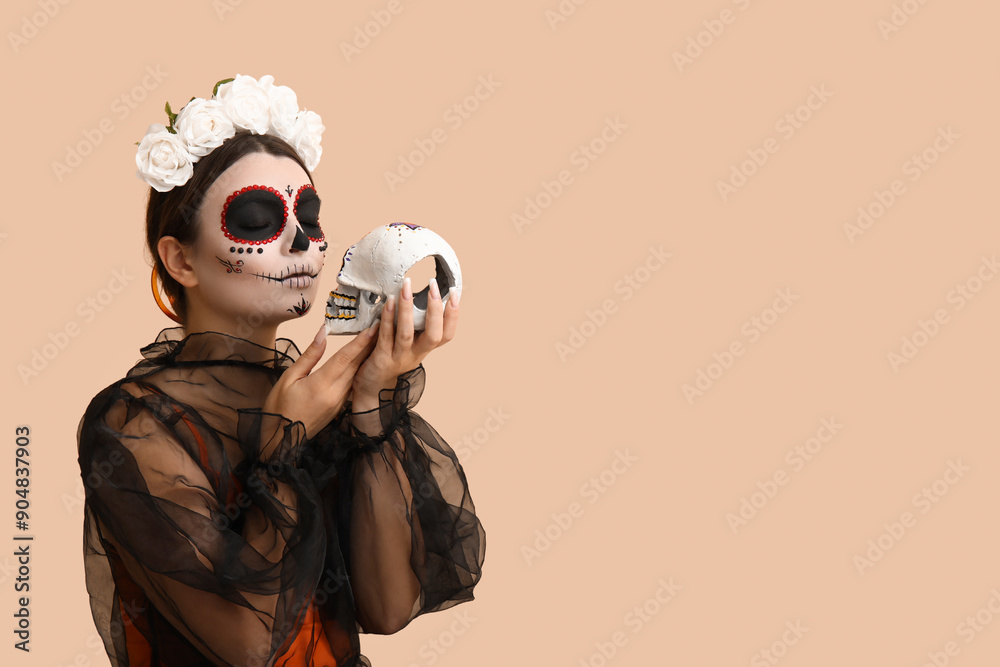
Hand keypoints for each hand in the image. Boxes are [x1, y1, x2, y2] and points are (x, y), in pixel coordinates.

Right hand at [262, 322, 379, 437]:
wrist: (282, 441)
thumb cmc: (279, 408)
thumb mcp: (288, 378)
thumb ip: (309, 356)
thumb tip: (322, 334)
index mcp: (321, 385)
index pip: (345, 358)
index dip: (360, 342)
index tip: (372, 328)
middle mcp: (335, 394)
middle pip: (356, 365)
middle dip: (369, 345)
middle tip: (380, 327)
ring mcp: (339, 402)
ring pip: (356, 375)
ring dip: (365, 357)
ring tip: (374, 339)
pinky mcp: (340, 407)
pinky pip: (351, 384)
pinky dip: (357, 370)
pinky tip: (361, 361)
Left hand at [351, 276, 460, 410]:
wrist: (371, 386)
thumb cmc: (390, 358)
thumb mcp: (409, 344)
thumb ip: (416, 326)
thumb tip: (423, 296)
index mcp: (424, 349)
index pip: (447, 335)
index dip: (453, 315)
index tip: (454, 292)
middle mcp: (416, 355)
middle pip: (433, 335)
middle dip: (435, 309)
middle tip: (433, 284)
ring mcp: (399, 358)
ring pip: (406, 334)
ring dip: (407, 309)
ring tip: (406, 286)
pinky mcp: (381, 358)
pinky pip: (385, 336)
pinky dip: (387, 318)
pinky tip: (388, 301)